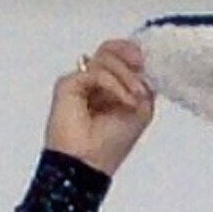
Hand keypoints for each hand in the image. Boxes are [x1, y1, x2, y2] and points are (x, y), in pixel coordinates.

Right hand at [46, 39, 154, 176]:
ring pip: (104, 58)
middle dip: (128, 55)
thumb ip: (143, 84)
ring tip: (135, 98)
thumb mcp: (142, 109)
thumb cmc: (112, 143)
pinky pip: (96, 72)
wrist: (87, 161)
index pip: (119, 56)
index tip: (144, 60)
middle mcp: (94, 81)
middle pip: (110, 50)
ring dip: (126, 76)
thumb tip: (143, 64)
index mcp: (110, 86)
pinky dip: (115, 85)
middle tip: (139, 64)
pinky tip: (126, 101)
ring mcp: (80, 81)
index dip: (132, 52)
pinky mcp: (68, 84)